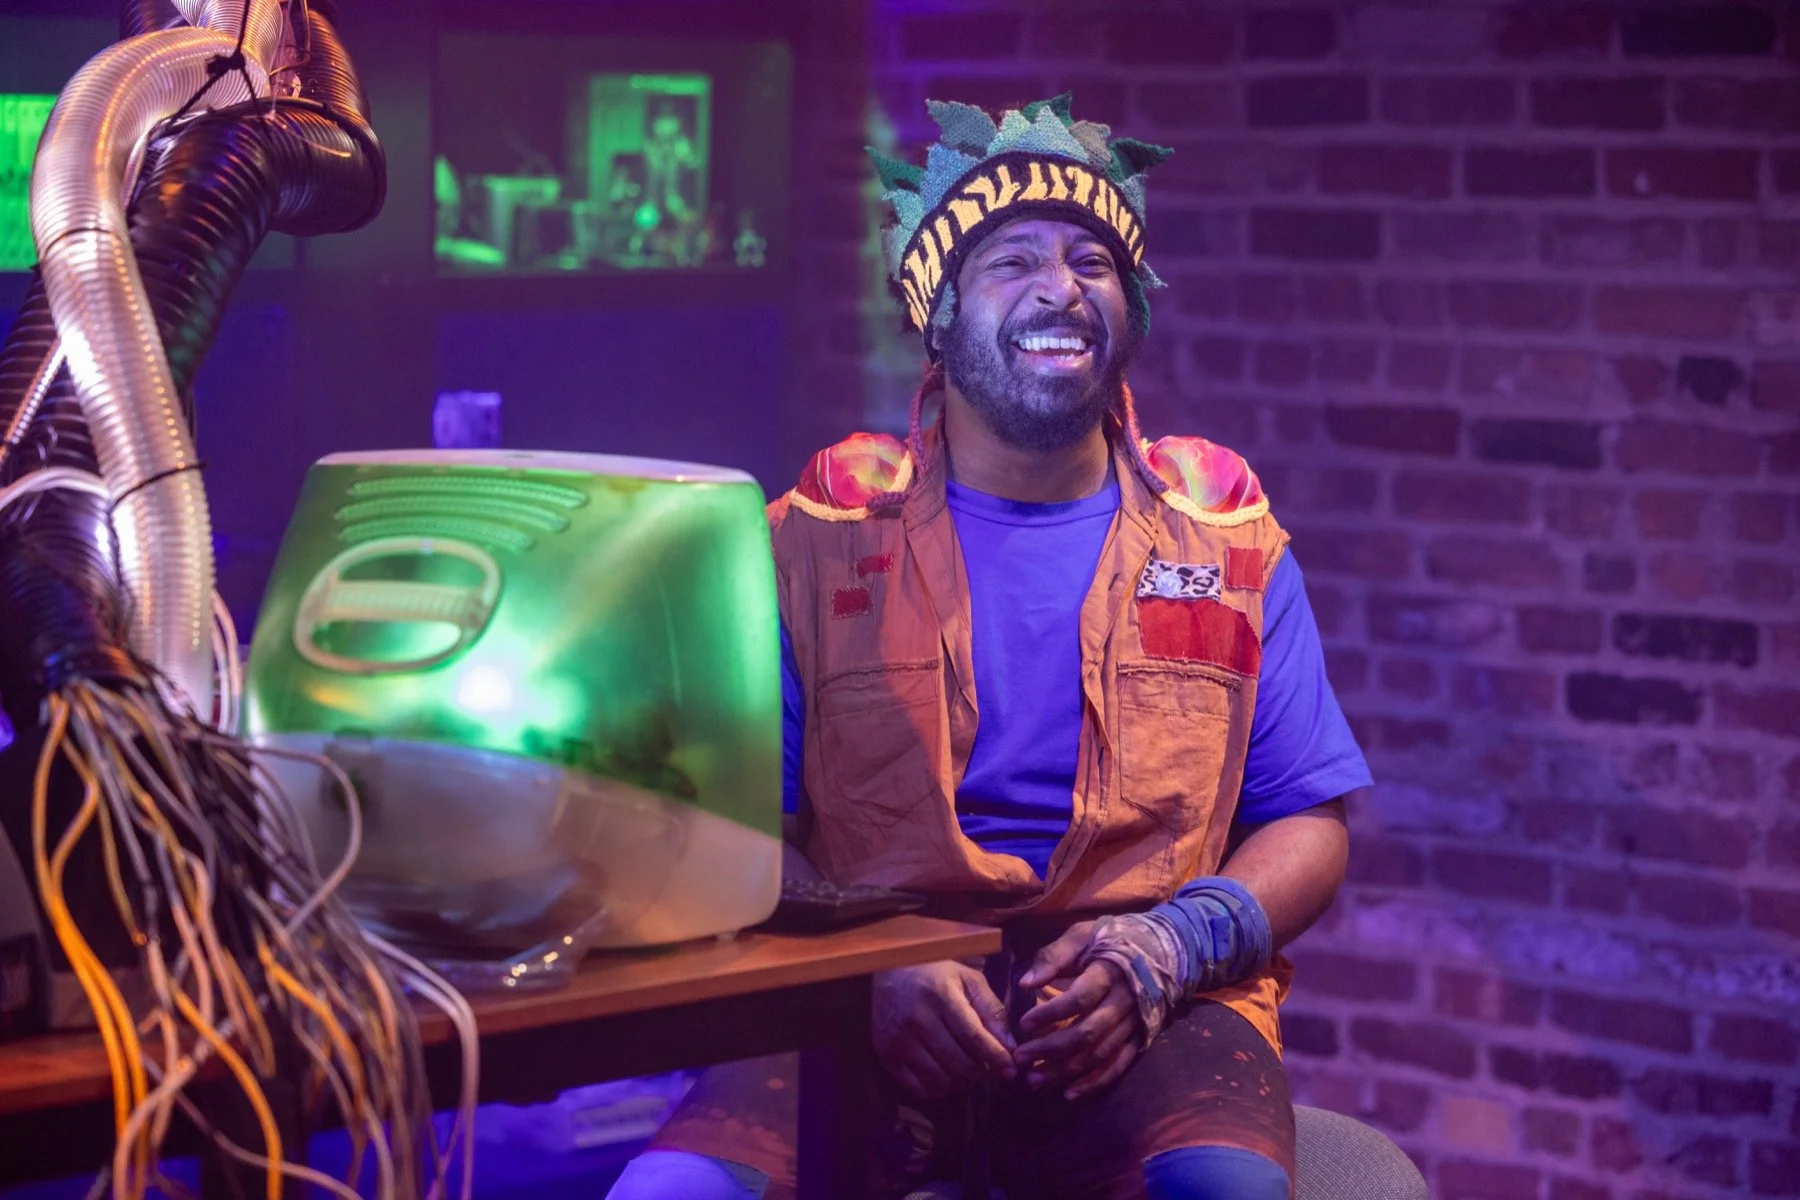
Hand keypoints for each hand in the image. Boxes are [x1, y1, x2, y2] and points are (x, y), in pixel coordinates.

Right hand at [871, 961, 1015, 1099]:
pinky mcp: (886, 1053)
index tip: (1010, 1068)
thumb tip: (1010, 1047)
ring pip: (940, 1078)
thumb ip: (992, 1010)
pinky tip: (946, 1078)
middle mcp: (918, 1018)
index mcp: (941, 995)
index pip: (973, 1036)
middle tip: (989, 1069)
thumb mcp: (968, 980)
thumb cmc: (935, 973)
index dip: (995, 1057)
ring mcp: (899, 1038)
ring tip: (968, 1072)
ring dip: (962, 1082)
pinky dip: (938, 1090)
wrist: (888, 970)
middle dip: (981, 1072)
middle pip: (958, 1061)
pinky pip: (918, 1087)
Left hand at [1014, 921, 1141, 1099]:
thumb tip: (1025, 983)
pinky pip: (1118, 1065)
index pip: (1079, 999)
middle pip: (1087, 1033)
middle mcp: (1124, 1003)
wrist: (1165, 949)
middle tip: (1021, 1058)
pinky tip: (1070, 1093)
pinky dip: (1095, 1082)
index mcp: (1109, 973)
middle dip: (1051, 1049)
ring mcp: (1134, 1024)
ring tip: (1035, 1079)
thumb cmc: (1115, 939)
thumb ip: (1054, 956)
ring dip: (1066, 1070)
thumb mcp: (1084, 934)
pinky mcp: (1141, 1038)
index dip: (1051, 1013)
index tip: (1024, 1023)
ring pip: (1099, 1054)